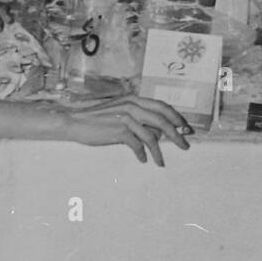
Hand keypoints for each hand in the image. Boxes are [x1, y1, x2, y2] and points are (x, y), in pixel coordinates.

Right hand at [63, 94, 191, 164]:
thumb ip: (139, 118)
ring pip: (152, 136)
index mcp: (135, 99)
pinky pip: (138, 145)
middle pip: (163, 121)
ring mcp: (126, 118)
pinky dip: (142, 154)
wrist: (75, 122)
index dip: (177, 117)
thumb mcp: (121, 112)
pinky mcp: (120, 131)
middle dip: (177, 134)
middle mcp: (132, 105)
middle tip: (185, 145)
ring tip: (161, 162)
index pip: (163, 106)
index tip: (186, 128)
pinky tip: (143, 160)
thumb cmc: (98, 119)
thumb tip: (159, 133)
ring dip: (159, 151)